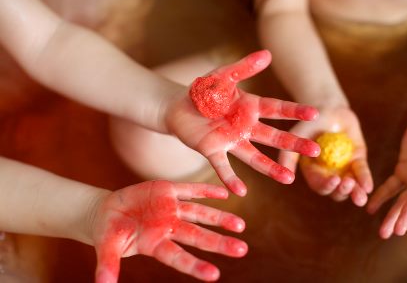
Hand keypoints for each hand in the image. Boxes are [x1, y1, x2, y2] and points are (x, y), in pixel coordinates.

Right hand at [92, 181, 246, 281]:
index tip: (214, 275)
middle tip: (242, 250)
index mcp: (155, 243)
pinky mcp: (169, 190)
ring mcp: (171, 208)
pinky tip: (224, 193)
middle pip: (197, 236)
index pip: (177, 257)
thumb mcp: (106, 248)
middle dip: (219, 243)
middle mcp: (168, 227)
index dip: (194, 266)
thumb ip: (108, 265)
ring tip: (241, 225)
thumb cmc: (109, 234)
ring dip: (220, 218)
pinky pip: (191, 190)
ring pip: (200, 213)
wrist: (109, 212)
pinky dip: (207, 191)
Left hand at [166, 50, 320, 195]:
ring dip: (271, 168)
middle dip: (294, 144)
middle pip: (273, 137)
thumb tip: (268, 54)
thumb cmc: (203, 90)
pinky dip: (231, 178)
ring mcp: (231, 141)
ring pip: (254, 157)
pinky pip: (223, 166)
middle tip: (316, 152)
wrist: (177, 105)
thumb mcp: (223, 75)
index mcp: (251, 107)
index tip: (316, 114)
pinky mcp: (213, 150)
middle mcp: (245, 127)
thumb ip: (244, 67)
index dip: (296, 111)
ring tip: (289, 179)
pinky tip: (241, 191)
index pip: (278, 109)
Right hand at [280, 106, 372, 205]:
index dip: (327, 186)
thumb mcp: (297, 136)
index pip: (319, 185)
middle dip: (342, 191)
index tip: (334, 179)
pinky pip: (362, 173)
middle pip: (335, 191)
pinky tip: (368, 187)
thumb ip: (288, 155)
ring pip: (350, 187)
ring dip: (355, 193)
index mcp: (312, 171)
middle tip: (347, 183)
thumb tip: (286, 178)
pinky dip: (365, 180)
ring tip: (360, 196)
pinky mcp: (357, 161)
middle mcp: (328, 174)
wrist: (330, 108)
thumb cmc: (310, 121)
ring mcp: (344, 169)